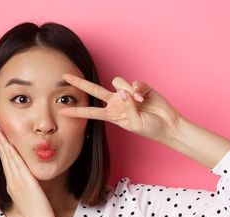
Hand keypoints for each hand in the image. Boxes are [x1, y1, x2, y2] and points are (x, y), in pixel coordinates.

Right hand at [0, 122, 54, 216]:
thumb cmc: (36, 215)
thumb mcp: (29, 199)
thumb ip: (26, 189)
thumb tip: (28, 183)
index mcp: (12, 185)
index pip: (5, 163)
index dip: (1, 149)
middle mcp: (12, 181)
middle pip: (4, 158)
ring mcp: (17, 182)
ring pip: (8, 158)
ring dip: (2, 143)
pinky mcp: (25, 182)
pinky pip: (17, 164)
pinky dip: (11, 154)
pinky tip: (9, 144)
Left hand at [59, 74, 182, 143]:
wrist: (167, 125)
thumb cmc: (150, 128)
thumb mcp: (134, 124)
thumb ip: (127, 108)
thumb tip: (123, 92)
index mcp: (111, 114)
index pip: (90, 111)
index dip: (77, 111)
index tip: (61, 111)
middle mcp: (116, 102)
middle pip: (94, 90)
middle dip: (79, 83)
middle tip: (65, 76)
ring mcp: (127, 94)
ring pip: (118, 83)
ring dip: (127, 91)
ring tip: (139, 101)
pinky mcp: (140, 87)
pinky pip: (134, 82)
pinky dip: (138, 89)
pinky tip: (143, 96)